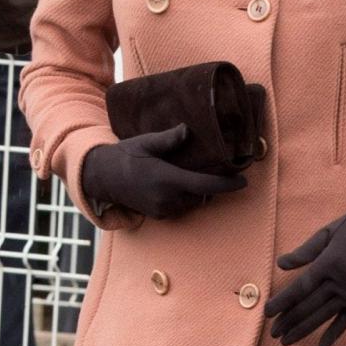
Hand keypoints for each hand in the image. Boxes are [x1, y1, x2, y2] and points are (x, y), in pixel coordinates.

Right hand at [82, 125, 246, 219]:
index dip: (227, 184)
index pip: (205, 185)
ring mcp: (162, 210)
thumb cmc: (125, 156)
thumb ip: (169, 139)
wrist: (102, 178)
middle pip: (202, 195)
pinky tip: (179, 184)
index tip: (243, 181)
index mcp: (166, 180)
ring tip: (195, 174)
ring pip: (192, 203)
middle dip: (211, 185)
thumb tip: (187, 130)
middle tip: (217, 169)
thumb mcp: (145, 143)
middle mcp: (167, 199)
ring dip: (197, 192)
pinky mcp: (159, 215)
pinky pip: (181, 208)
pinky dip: (185, 198)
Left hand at [265, 202, 345, 345]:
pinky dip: (334, 334)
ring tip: (286, 341)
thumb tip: (280, 264)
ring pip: (323, 315)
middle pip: (309, 305)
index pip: (300, 287)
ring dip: (304, 330)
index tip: (268, 312)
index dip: (283, 302)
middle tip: (273, 333)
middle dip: (289, 320)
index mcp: (328, 263)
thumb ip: (304, 251)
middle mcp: (339, 280)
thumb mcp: (326, 233)